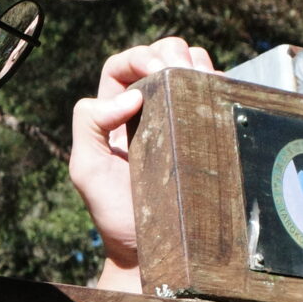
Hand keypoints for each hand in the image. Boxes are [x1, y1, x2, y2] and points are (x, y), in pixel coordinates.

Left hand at [69, 37, 213, 291]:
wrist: (149, 249)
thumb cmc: (114, 212)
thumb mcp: (86, 169)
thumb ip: (88, 124)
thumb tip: (129, 96)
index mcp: (114, 111)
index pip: (123, 65)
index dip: (138, 57)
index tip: (155, 71)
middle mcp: (147, 109)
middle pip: (159, 56)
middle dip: (171, 52)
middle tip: (181, 69)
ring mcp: (179, 119)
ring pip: (189, 68)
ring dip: (196, 62)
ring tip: (200, 76)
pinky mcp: (204, 133)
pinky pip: (212, 95)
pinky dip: (216, 82)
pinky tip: (216, 90)